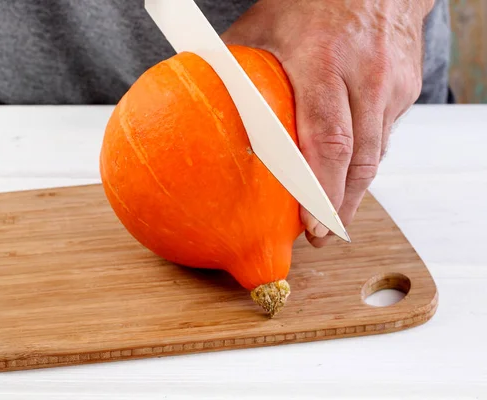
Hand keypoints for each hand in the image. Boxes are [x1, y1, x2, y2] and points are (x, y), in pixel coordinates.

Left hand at [222, 0, 433, 246]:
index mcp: (325, 62)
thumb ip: (236, 70)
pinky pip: (384, 136)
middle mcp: (367, 77)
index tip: (312, 225)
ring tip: (332, 217)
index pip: (328, 140)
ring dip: (353, 191)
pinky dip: (364, 160)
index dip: (321, 188)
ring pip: (376, 154)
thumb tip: (201, 108)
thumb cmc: (309, 3)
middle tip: (321, 237)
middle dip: (341, 206)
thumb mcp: (263, 28)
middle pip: (360, 160)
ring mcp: (394, 85)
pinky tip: (346, 174)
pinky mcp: (408, 89)